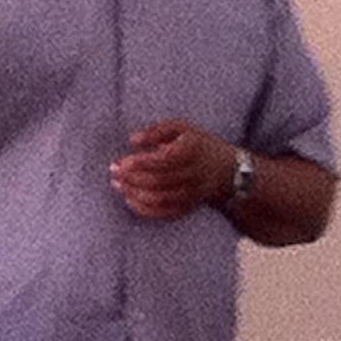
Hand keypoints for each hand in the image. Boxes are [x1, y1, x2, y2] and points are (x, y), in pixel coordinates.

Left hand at [110, 119, 234, 221]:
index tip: (121, 162)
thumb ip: (157, 130)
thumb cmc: (198, 144)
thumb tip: (133, 140)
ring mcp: (192, 193)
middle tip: (114, 171)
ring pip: (159, 198)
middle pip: (158, 181)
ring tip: (118, 184)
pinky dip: (144, 209)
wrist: (226, 169)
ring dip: (134, 193)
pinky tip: (130, 199)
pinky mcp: (189, 206)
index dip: (139, 163)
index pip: (163, 160)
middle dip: (132, 178)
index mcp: (192, 151)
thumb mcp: (182, 128)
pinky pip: (164, 213)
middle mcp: (194, 174)